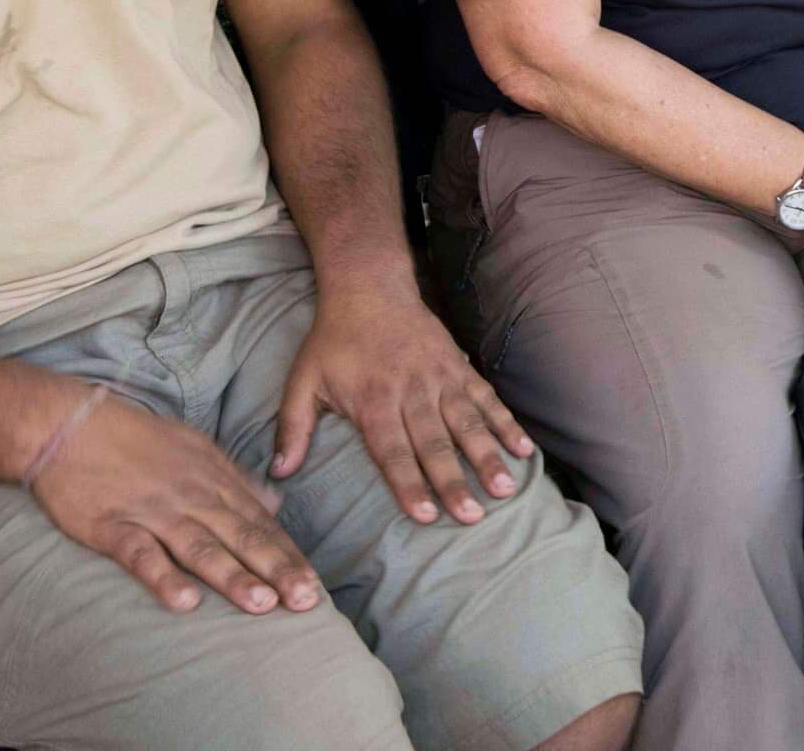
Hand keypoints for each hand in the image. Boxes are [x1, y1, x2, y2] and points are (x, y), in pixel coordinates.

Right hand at [29, 385, 324, 615]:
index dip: (287, 555)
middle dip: (276, 569)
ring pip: (200, 547)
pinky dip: (163, 578)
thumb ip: (236, 479)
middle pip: (241, 536)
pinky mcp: (113, 526)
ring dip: (232, 576)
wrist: (69, 426)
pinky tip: (185, 604)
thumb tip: (275, 503)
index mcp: (213, 480)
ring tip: (262, 604)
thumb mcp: (197, 448)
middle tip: (306, 602)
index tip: (313, 585)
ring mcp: (153, 511)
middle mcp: (191, 496)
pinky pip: (141, 554)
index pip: (259, 523)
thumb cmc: (135, 439)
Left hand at [272, 279, 534, 526]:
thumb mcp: (302, 380)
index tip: (426, 516)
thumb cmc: (334, 340)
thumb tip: (279, 474)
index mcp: (373, 401)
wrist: (369, 286)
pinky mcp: (460, 367)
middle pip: (435, 442)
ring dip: (487, 455)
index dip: (409, 484)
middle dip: (454, 480)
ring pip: (468, 422)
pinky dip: (507, 423)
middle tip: (472, 516)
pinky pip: (488, 399)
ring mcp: (441, 378)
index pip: (392, 451)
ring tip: (505, 488)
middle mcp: (411, 392)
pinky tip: (525, 450)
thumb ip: (291, 428)